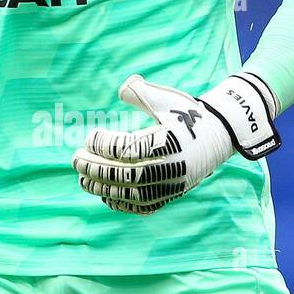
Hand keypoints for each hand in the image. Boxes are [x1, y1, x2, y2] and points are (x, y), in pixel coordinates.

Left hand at [72, 73, 279, 214]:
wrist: (218, 135)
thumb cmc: (186, 112)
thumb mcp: (166, 97)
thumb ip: (141, 92)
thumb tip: (122, 88)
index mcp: (170, 140)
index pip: (130, 149)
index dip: (105, 144)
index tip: (90, 136)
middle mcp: (174, 165)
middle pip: (129, 174)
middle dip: (98, 168)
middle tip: (75, 158)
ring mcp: (174, 183)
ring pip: (135, 194)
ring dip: (104, 188)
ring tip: (82, 178)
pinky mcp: (174, 194)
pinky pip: (146, 204)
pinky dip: (122, 202)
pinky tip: (103, 193)